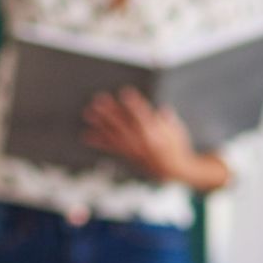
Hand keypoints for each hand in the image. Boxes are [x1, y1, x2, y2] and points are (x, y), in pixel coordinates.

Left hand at [83, 87, 220, 185]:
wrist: (172, 170)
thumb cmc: (176, 146)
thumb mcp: (176, 129)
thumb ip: (166, 118)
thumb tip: (162, 109)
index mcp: (156, 135)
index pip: (144, 116)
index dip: (134, 103)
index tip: (125, 92)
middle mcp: (142, 143)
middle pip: (123, 124)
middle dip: (110, 112)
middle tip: (98, 100)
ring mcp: (132, 150)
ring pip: (114, 135)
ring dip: (100, 124)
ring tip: (88, 113)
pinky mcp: (127, 156)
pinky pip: (110, 148)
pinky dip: (98, 142)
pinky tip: (86, 135)